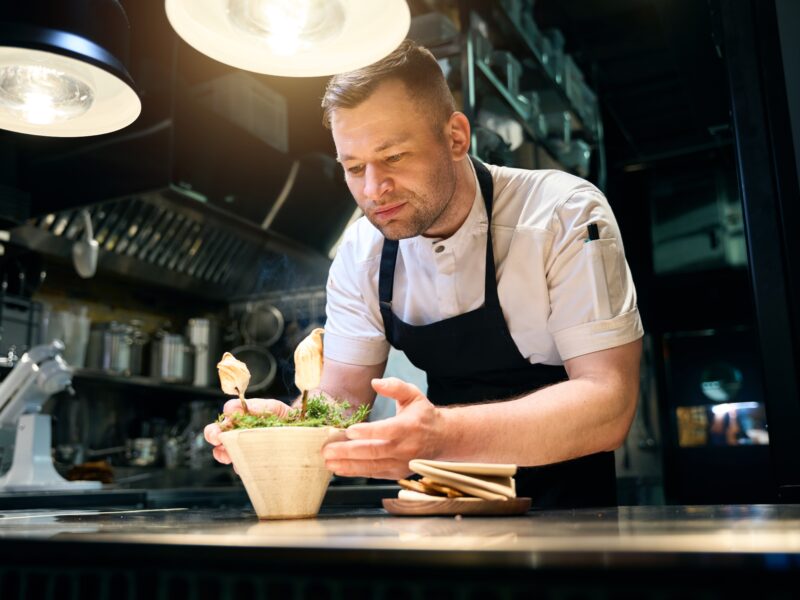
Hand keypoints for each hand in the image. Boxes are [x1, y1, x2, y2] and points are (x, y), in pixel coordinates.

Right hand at [203, 398, 290, 464]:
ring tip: (227, 453)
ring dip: (223, 452)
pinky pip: (238, 466)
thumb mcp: (276, 409)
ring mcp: (240, 447)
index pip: (230, 409)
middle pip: (217, 432)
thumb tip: (251, 408)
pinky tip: (246, 462)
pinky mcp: (247, 463)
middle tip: (217, 436)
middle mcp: (236, 430)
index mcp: (242, 414)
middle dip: (213, 433)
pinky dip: (239, 464)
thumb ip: (265, 407)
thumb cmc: (283, 419)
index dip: (229, 410)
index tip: (231, 412)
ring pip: (223, 451)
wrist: (297, 433)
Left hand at [321, 377, 443, 479]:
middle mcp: (405, 448)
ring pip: (371, 466)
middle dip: (348, 452)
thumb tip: (375, 382)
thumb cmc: (424, 415)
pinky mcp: (396, 472)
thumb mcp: (413, 394)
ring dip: (348, 465)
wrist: (443, 439)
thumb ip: (395, 386)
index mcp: (409, 427)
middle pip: (374, 451)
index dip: (367, 432)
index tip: (349, 430)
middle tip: (327, 450)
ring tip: (328, 462)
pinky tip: (340, 469)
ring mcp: (401, 463)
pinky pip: (374, 473)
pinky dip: (356, 472)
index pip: (386, 431)